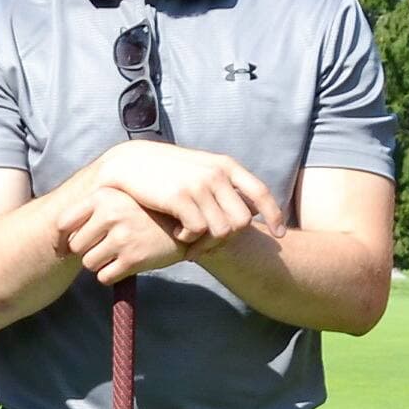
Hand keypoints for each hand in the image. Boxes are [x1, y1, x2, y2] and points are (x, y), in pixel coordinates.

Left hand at [60, 187, 196, 283]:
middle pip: (76, 246)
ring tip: (119, 253)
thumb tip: (56, 233)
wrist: (184, 225)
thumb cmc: (143, 214)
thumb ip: (91, 209)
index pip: (64, 223)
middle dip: (88, 250)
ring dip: (101, 264)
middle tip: (108, 245)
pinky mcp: (133, 258)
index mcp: (103, 196)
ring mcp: (122, 237)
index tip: (75, 242)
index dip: (66, 237)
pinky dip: (111, 275)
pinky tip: (126, 263)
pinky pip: (104, 277)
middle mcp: (111, 213)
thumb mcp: (118, 199)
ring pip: (89, 263)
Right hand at [89, 140, 283, 249]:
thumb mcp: (200, 170)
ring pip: (221, 230)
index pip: (260, 192)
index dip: (274, 214)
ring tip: (192, 243)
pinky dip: (189, 239)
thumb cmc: (166, 171)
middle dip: (228, 238)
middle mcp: (216, 174)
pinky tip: (178, 235)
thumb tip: (251, 210)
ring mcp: (199, 185)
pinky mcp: (179, 197)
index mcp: (225, 165)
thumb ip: (224, 186)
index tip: (279, 234)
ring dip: (207, 243)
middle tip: (210, 245)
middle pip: (242, 220)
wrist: (129, 163)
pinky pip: (198, 231)